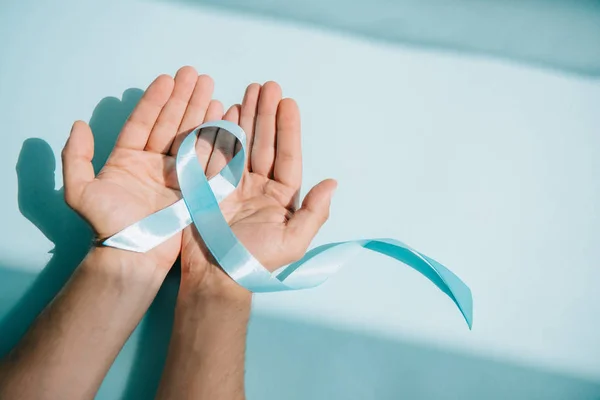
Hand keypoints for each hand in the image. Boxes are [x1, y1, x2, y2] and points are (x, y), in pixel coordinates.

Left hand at [62, 67, 222, 270]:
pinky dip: (214, 138)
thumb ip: (76, 157)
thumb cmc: (108, 224)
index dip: (155, 99)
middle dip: (183, 98)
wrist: (133, 254)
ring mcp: (176, 174)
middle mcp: (154, 162)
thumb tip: (78, 124)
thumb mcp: (80, 191)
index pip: (144, 121)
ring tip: (211, 88)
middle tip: (196, 75)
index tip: (168, 78)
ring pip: (190, 136)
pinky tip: (221, 118)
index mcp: (129, 158)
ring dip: (200, 111)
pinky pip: (205, 158)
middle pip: (170, 123)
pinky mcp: (194, 187)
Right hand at [180, 82, 336, 297]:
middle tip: (267, 86)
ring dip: (245, 116)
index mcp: (281, 197)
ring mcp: (232, 183)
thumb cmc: (256, 261)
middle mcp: (258, 186)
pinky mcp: (208, 185)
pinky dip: (219, 131)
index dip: (288, 129)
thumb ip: (315, 212)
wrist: (214, 276)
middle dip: (266, 114)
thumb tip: (333, 182)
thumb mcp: (294, 241)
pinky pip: (216, 152)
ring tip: (249, 90)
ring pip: (242, 142)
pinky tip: (224, 110)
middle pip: (264, 143)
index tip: (288, 102)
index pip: (287, 156)